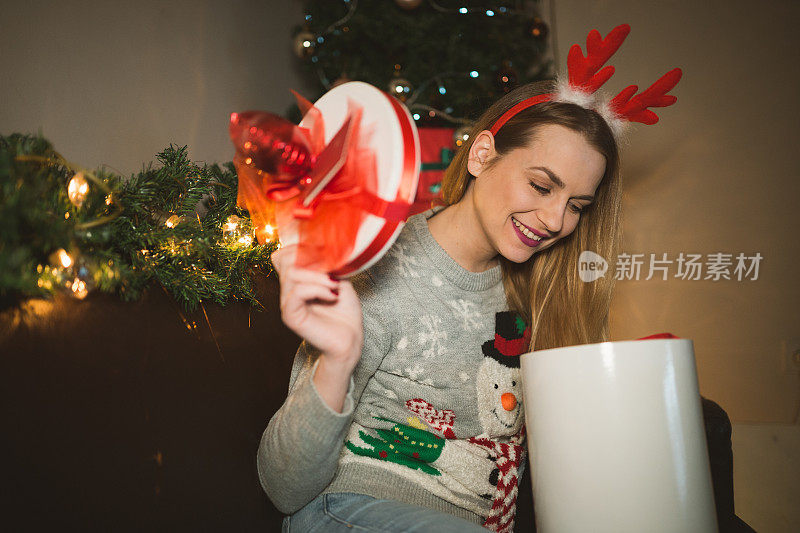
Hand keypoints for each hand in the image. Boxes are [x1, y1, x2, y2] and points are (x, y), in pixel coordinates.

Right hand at [270, 244, 362, 367]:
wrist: (351, 338)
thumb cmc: (345, 311)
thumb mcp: (338, 278)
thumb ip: (324, 264)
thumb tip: (317, 247)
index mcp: (296, 281)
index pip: (282, 255)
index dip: (301, 249)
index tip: (327, 257)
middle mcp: (288, 290)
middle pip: (286, 261)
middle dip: (312, 261)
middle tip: (333, 274)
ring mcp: (287, 303)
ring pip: (292, 274)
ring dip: (318, 276)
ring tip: (335, 287)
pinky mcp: (290, 316)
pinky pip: (297, 292)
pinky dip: (317, 289)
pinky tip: (331, 296)